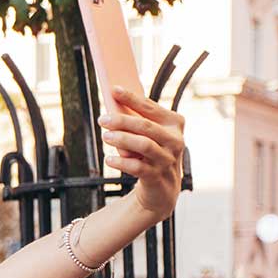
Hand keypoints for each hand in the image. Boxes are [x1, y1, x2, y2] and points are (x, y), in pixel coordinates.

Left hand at [98, 87, 185, 221]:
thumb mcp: (150, 136)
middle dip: (122, 120)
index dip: (131, 98)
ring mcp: (168, 159)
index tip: (114, 89)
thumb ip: (139, 121)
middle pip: (145, 126)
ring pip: (144, 145)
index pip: (150, 107)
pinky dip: (121, 162)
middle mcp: (175, 140)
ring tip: (105, 136)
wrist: (162, 188)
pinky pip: (138, 167)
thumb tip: (114, 104)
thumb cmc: (151, 154)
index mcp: (174, 123)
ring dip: (122, 139)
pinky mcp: (157, 176)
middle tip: (102, 119)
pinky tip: (109, 159)